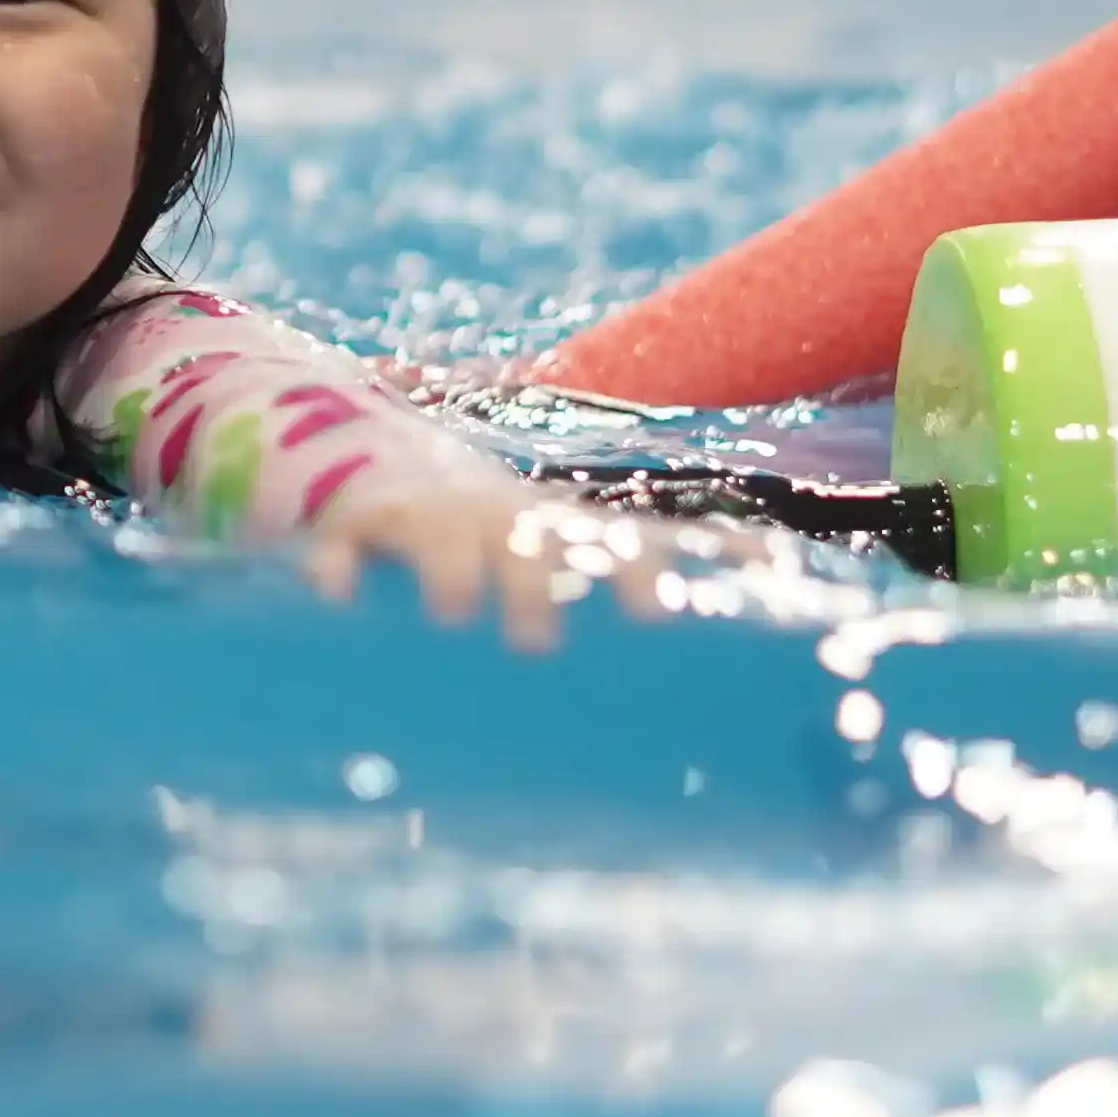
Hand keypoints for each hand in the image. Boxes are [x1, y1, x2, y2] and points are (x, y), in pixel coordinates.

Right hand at [301, 473, 802, 653]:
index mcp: (566, 532)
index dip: (637, 578)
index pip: (613, 548)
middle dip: (536, 584)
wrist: (409, 476)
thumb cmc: (524, 535)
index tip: (658, 621)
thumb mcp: (593, 541)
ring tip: (457, 614)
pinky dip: (333, 568)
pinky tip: (332, 597)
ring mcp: (432, 520)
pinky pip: (341, 545)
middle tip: (542, 640)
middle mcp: (503, 521)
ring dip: (449, 572)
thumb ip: (687, 554)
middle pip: (526, 546)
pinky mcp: (361, 527)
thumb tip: (785, 565)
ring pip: (439, 541)